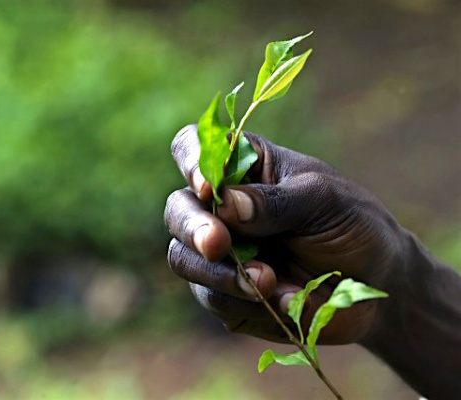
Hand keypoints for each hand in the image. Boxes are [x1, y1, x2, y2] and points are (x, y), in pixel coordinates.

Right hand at [164, 125, 404, 343]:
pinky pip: (212, 298)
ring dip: (219, 272)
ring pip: (183, 258)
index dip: (191, 162)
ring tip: (267, 281)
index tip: (207, 187)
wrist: (376, 287)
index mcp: (243, 166)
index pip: (194, 147)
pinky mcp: (225, 293)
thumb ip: (275, 201)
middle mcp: (221, 207)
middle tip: (218, 244)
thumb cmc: (352, 225)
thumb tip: (224, 202)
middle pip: (178, 209)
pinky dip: (244, 302)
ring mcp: (219, 253)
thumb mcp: (323, 201)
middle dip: (193, 228)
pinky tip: (283, 300)